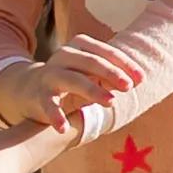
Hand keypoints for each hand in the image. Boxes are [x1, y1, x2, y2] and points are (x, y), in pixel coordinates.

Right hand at [0, 41, 139, 134]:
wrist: (32, 89)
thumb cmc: (73, 80)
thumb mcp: (94, 74)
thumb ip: (113, 75)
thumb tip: (140, 80)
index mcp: (81, 45)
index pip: (107, 52)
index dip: (125, 65)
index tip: (141, 79)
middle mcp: (65, 55)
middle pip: (91, 62)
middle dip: (112, 74)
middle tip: (129, 87)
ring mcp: (51, 73)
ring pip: (73, 79)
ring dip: (93, 90)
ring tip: (111, 102)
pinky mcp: (39, 93)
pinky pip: (49, 104)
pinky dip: (56, 115)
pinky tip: (63, 127)